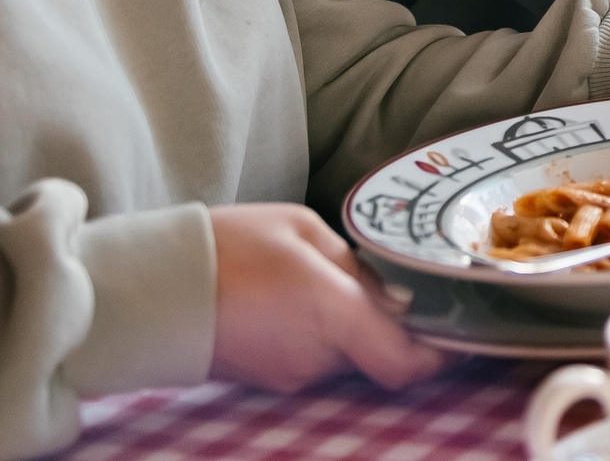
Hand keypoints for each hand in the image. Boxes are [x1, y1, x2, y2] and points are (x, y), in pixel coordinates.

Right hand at [208, 204, 442, 392]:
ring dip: (349, 327)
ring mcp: (291, 375)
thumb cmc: (227, 246)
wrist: (152, 291)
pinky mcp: (268, 380)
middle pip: (379, 352)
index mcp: (333, 314)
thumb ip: (354, 264)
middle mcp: (318, 357)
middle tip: (383, 281)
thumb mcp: (302, 230)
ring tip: (321, 280)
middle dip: (387, 323)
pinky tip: (293, 300)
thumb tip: (386, 290)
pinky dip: (318, 334)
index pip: (406, 363)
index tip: (457, 333)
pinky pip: (313, 357)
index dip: (439, 356)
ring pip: (346, 354)